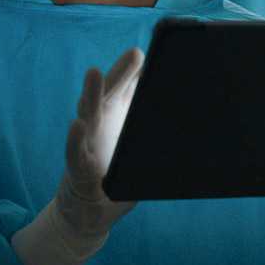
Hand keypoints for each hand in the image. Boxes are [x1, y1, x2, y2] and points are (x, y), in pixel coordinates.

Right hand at [57, 47, 143, 238]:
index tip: (153, 52)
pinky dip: (74, 140)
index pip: (126, 85)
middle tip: (137, 52)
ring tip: (94, 73)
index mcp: (115, 113)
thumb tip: (191, 109)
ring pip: (88, 114)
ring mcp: (86, 143)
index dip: (137, 68)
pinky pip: (73, 153)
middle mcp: (99, 122)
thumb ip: (157, 126)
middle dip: (121, 71)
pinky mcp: (76, 168)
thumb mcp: (141, 145)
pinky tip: (76, 126)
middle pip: (109, 92)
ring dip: (91, 93)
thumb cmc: (117, 171)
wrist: (90, 213)